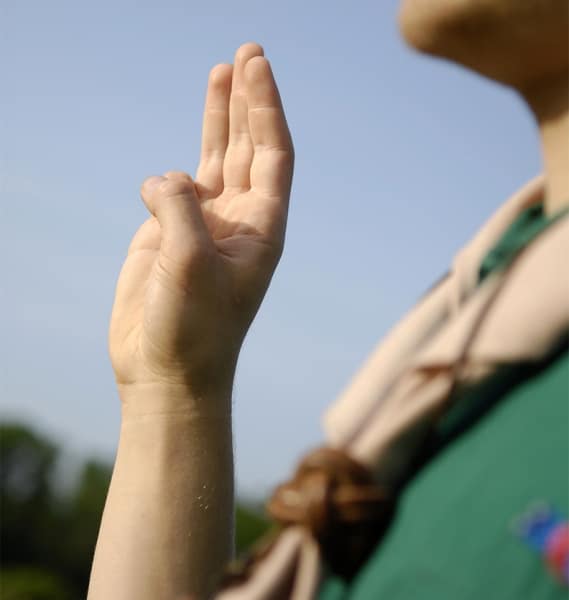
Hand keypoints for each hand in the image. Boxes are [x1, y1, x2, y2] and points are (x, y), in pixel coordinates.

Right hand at [109, 43, 292, 396]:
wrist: (167, 371)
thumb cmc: (193, 329)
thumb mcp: (191, 264)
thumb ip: (180, 209)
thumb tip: (164, 177)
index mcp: (262, 228)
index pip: (271, 155)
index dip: (266, 108)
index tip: (256, 65)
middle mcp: (239, 222)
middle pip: (248, 148)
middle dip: (248, 102)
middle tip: (248, 53)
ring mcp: (205, 227)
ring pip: (214, 162)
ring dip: (217, 120)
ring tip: (221, 72)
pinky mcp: (171, 236)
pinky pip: (172, 190)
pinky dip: (167, 177)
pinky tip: (162, 181)